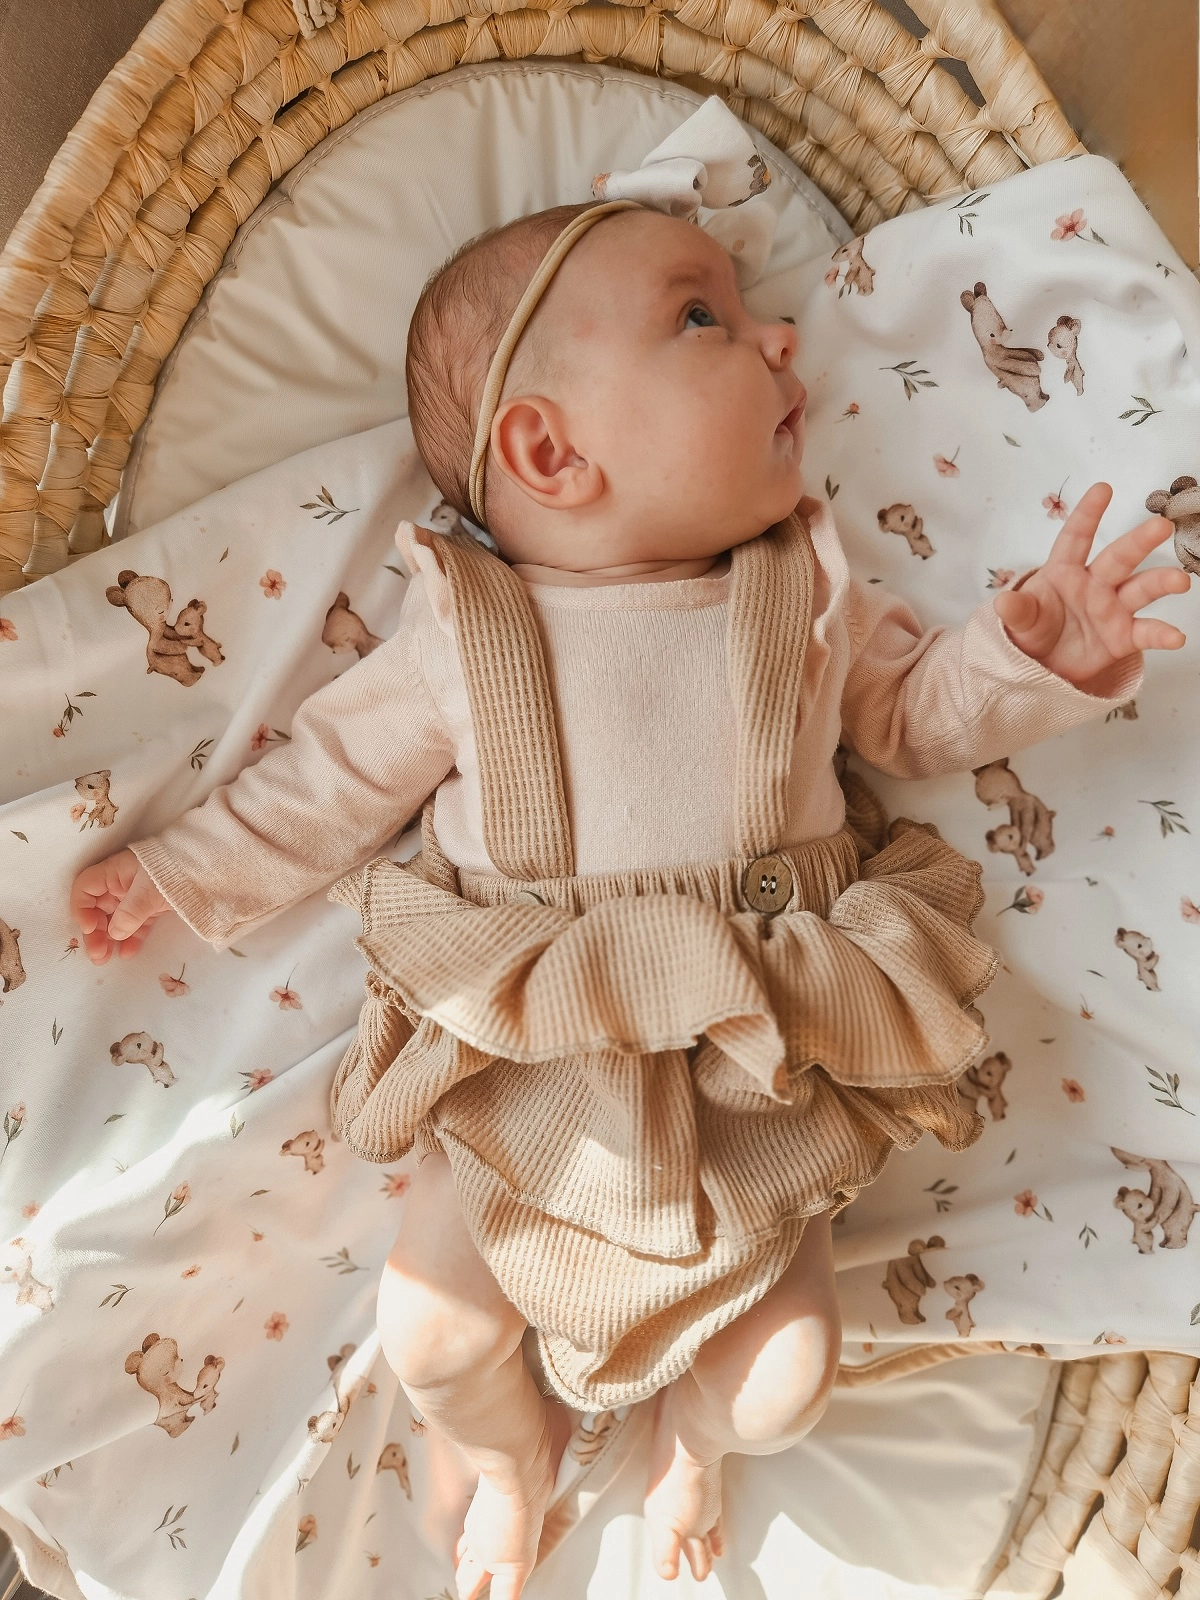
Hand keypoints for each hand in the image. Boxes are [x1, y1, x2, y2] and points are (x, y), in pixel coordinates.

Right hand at [70, 849, 169, 964]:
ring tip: (104, 960)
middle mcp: (121, 883)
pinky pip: (136, 925)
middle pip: (97, 908)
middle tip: (97, 955)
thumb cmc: (174, 871)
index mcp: (114, 871)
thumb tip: (114, 934)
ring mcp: (136, 896)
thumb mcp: (149, 890)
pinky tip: (127, 954)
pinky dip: (130, 939)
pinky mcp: (152, 908)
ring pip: (115, 920)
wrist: (208, 870)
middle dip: (94, 932)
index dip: (81, 908)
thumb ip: (130, 912)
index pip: (85, 888)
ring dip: (108, 940)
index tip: (90, 927)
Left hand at [993, 482, 1189, 688]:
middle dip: (1139, 542)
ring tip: (1180, 581)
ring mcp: (1112, 608)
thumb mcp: (1020, 620)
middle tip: (1161, 526)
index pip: (1076, 537)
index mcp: (1065, 571)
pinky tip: (1176, 637)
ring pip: (1141, 589)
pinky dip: (1162, 634)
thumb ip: (1018, 611)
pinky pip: (1146, 632)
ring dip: (1161, 582)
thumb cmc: (1032, 630)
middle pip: (1119, 557)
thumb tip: (1004, 604)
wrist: (1041, 666)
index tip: (1103, 489)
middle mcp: (1094, 584)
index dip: (1088, 514)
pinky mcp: (1123, 636)